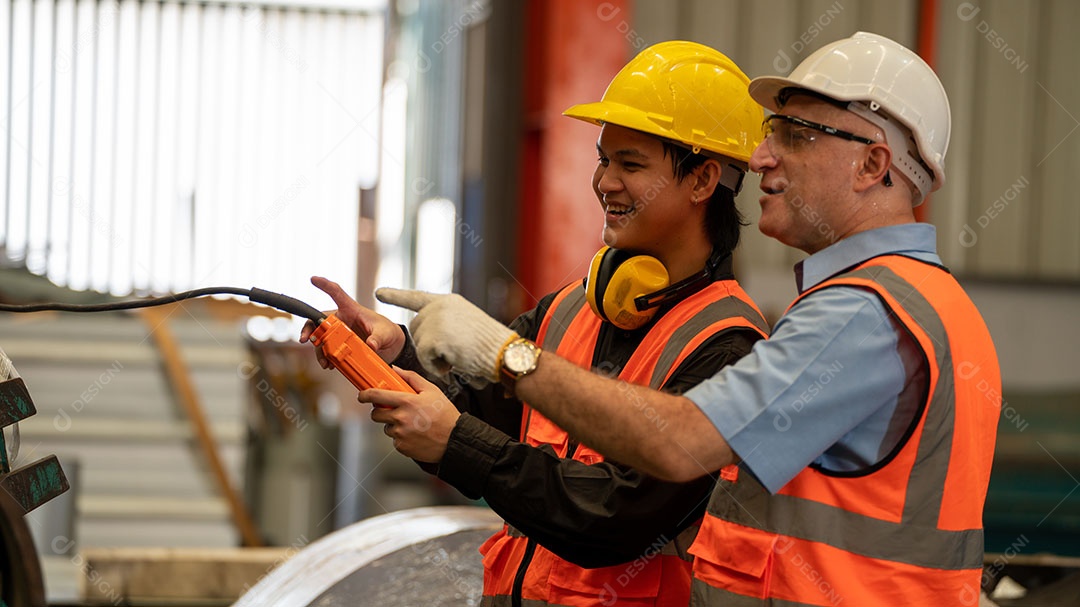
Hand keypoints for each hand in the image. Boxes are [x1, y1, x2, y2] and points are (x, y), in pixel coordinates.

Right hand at [300, 276, 405, 366]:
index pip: (337, 294)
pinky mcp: (341, 347)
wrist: (392, 348)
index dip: (325, 285)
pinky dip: (326, 358)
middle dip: (310, 329)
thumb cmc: (388, 333)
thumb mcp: (385, 333)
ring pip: (321, 339)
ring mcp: (340, 334)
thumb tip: (371, 345)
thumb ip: (378, 338)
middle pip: (320, 320)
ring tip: (324, 362)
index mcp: (352, 310)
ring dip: (319, 350)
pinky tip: (330, 365)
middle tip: (306, 339)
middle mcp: (342, 320)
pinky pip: (328, 351)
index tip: (313, 279)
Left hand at [364, 369, 459, 462]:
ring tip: (411, 424)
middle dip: (380, 411)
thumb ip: (411, 378)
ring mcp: (400, 434)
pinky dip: (401, 437)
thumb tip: (395, 370)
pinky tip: (415, 434)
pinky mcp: (402, 447)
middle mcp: (400, 418)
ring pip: (386, 428)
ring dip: (393, 425)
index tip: (362, 395)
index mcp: (407, 401)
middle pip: (375, 414)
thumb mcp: (432, 390)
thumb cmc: (445, 414)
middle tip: (391, 410)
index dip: (365, 395)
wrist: (455, 439)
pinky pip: (394, 440)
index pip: (376, 396)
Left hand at [376, 288, 514, 384]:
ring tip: (458, 358)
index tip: (378, 292)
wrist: (503, 353)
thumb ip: (446, 324)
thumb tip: (427, 339)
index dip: (396, 296)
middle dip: (428, 346)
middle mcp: (438, 307)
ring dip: (435, 358)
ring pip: (420, 345)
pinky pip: (424, 358)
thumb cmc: (491, 345)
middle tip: (453, 355)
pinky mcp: (433, 337)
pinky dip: (436, 367)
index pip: (416, 297)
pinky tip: (453, 365)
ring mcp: (435, 320)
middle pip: (417, 329)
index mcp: (448, 301)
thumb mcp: (467, 324)